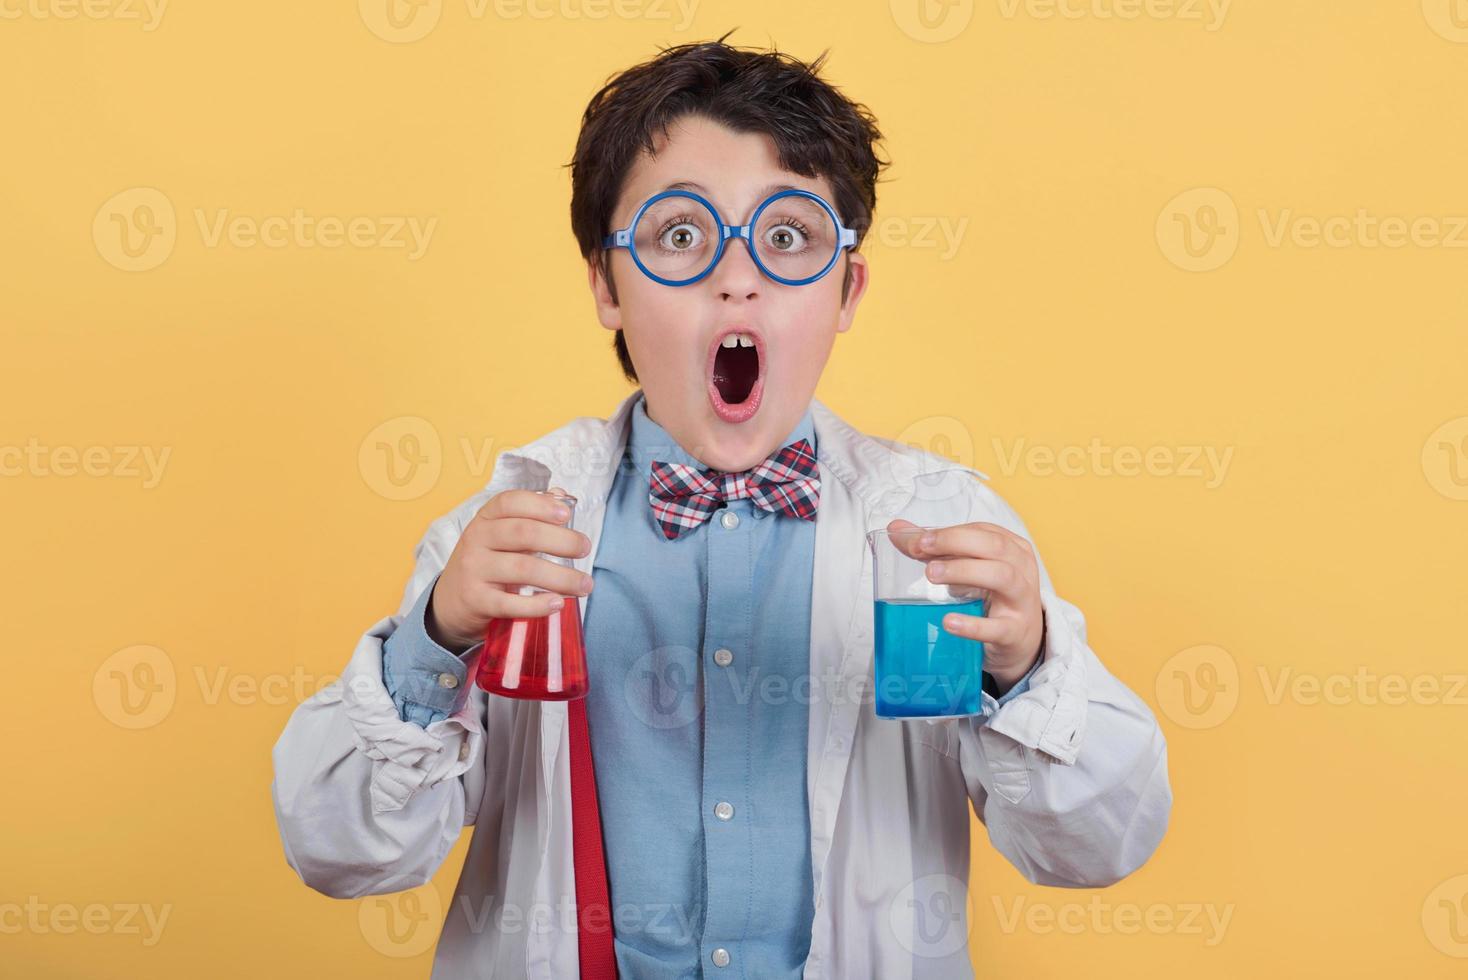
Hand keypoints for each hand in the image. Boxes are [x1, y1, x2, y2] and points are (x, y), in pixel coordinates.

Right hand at [427, 486, 593, 652]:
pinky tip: (557, 603)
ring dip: (561, 577)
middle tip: (584, 549)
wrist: (451, 602)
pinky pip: (510, 603)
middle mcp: (477, 540)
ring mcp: (474, 570)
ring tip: (585, 584)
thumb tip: (561, 496)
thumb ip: (532, 515)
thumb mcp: (501, 534)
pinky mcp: (476, 601)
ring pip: (522, 569)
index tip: (567, 514)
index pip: (510, 502)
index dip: (540, 505)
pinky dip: (537, 605)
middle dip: (561, 540)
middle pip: (523, 533)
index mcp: (486, 518)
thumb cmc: (487, 562)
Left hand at [885, 518, 1044, 692]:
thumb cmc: (992, 596)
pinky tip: (949, 621)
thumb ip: (933, 549)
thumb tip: (896, 529)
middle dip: (955, 542)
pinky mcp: (1015, 632)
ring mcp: (1021, 600)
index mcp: (1011, 547)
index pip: (981, 531)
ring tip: (931, 574)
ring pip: (1002, 576)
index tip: (918, 540)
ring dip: (964, 571)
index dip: (949, 533)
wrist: (1021, 641)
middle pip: (994, 546)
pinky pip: (997, 627)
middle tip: (921, 548)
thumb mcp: (968, 569)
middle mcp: (1021, 569)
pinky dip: (972, 625)